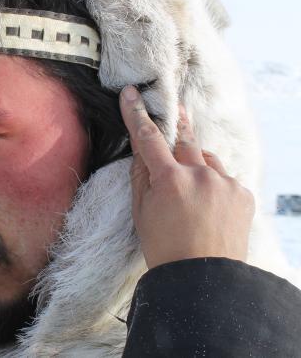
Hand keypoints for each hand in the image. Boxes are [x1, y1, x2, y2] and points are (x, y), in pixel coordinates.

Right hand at [119, 86, 253, 268]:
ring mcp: (225, 183)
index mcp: (169, 180)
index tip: (131, 93)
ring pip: (206, 159)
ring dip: (196, 163)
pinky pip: (223, 178)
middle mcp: (200, 175)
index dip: (137, 114)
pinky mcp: (243, 194)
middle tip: (177, 108)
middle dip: (179, 124)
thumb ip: (141, 178)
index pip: (148, 138)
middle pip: (185, 139)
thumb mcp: (142, 213)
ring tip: (190, 186)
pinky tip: (207, 204)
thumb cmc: (164, 247)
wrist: (203, 279)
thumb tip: (141, 153)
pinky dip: (213, 184)